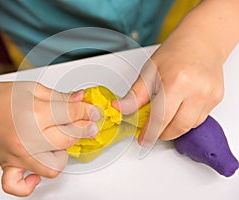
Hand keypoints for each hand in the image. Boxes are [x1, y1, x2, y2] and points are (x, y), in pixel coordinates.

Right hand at [0, 80, 99, 196]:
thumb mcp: (33, 89)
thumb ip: (60, 97)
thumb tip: (81, 101)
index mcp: (34, 113)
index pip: (72, 115)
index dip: (88, 112)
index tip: (92, 112)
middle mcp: (26, 138)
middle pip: (68, 139)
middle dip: (82, 129)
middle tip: (82, 122)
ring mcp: (17, 155)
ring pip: (54, 166)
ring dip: (62, 155)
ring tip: (58, 144)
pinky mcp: (8, 166)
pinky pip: (19, 187)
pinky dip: (30, 184)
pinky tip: (36, 173)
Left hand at [113, 33, 223, 147]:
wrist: (202, 40)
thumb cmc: (175, 52)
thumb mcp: (149, 71)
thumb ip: (135, 95)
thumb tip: (120, 109)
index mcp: (176, 82)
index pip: (160, 118)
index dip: (150, 133)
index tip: (143, 139)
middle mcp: (197, 90)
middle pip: (177, 127)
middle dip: (161, 134)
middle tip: (151, 130)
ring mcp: (209, 95)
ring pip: (188, 126)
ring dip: (174, 127)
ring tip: (165, 116)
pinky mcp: (217, 98)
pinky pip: (199, 119)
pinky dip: (186, 120)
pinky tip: (178, 109)